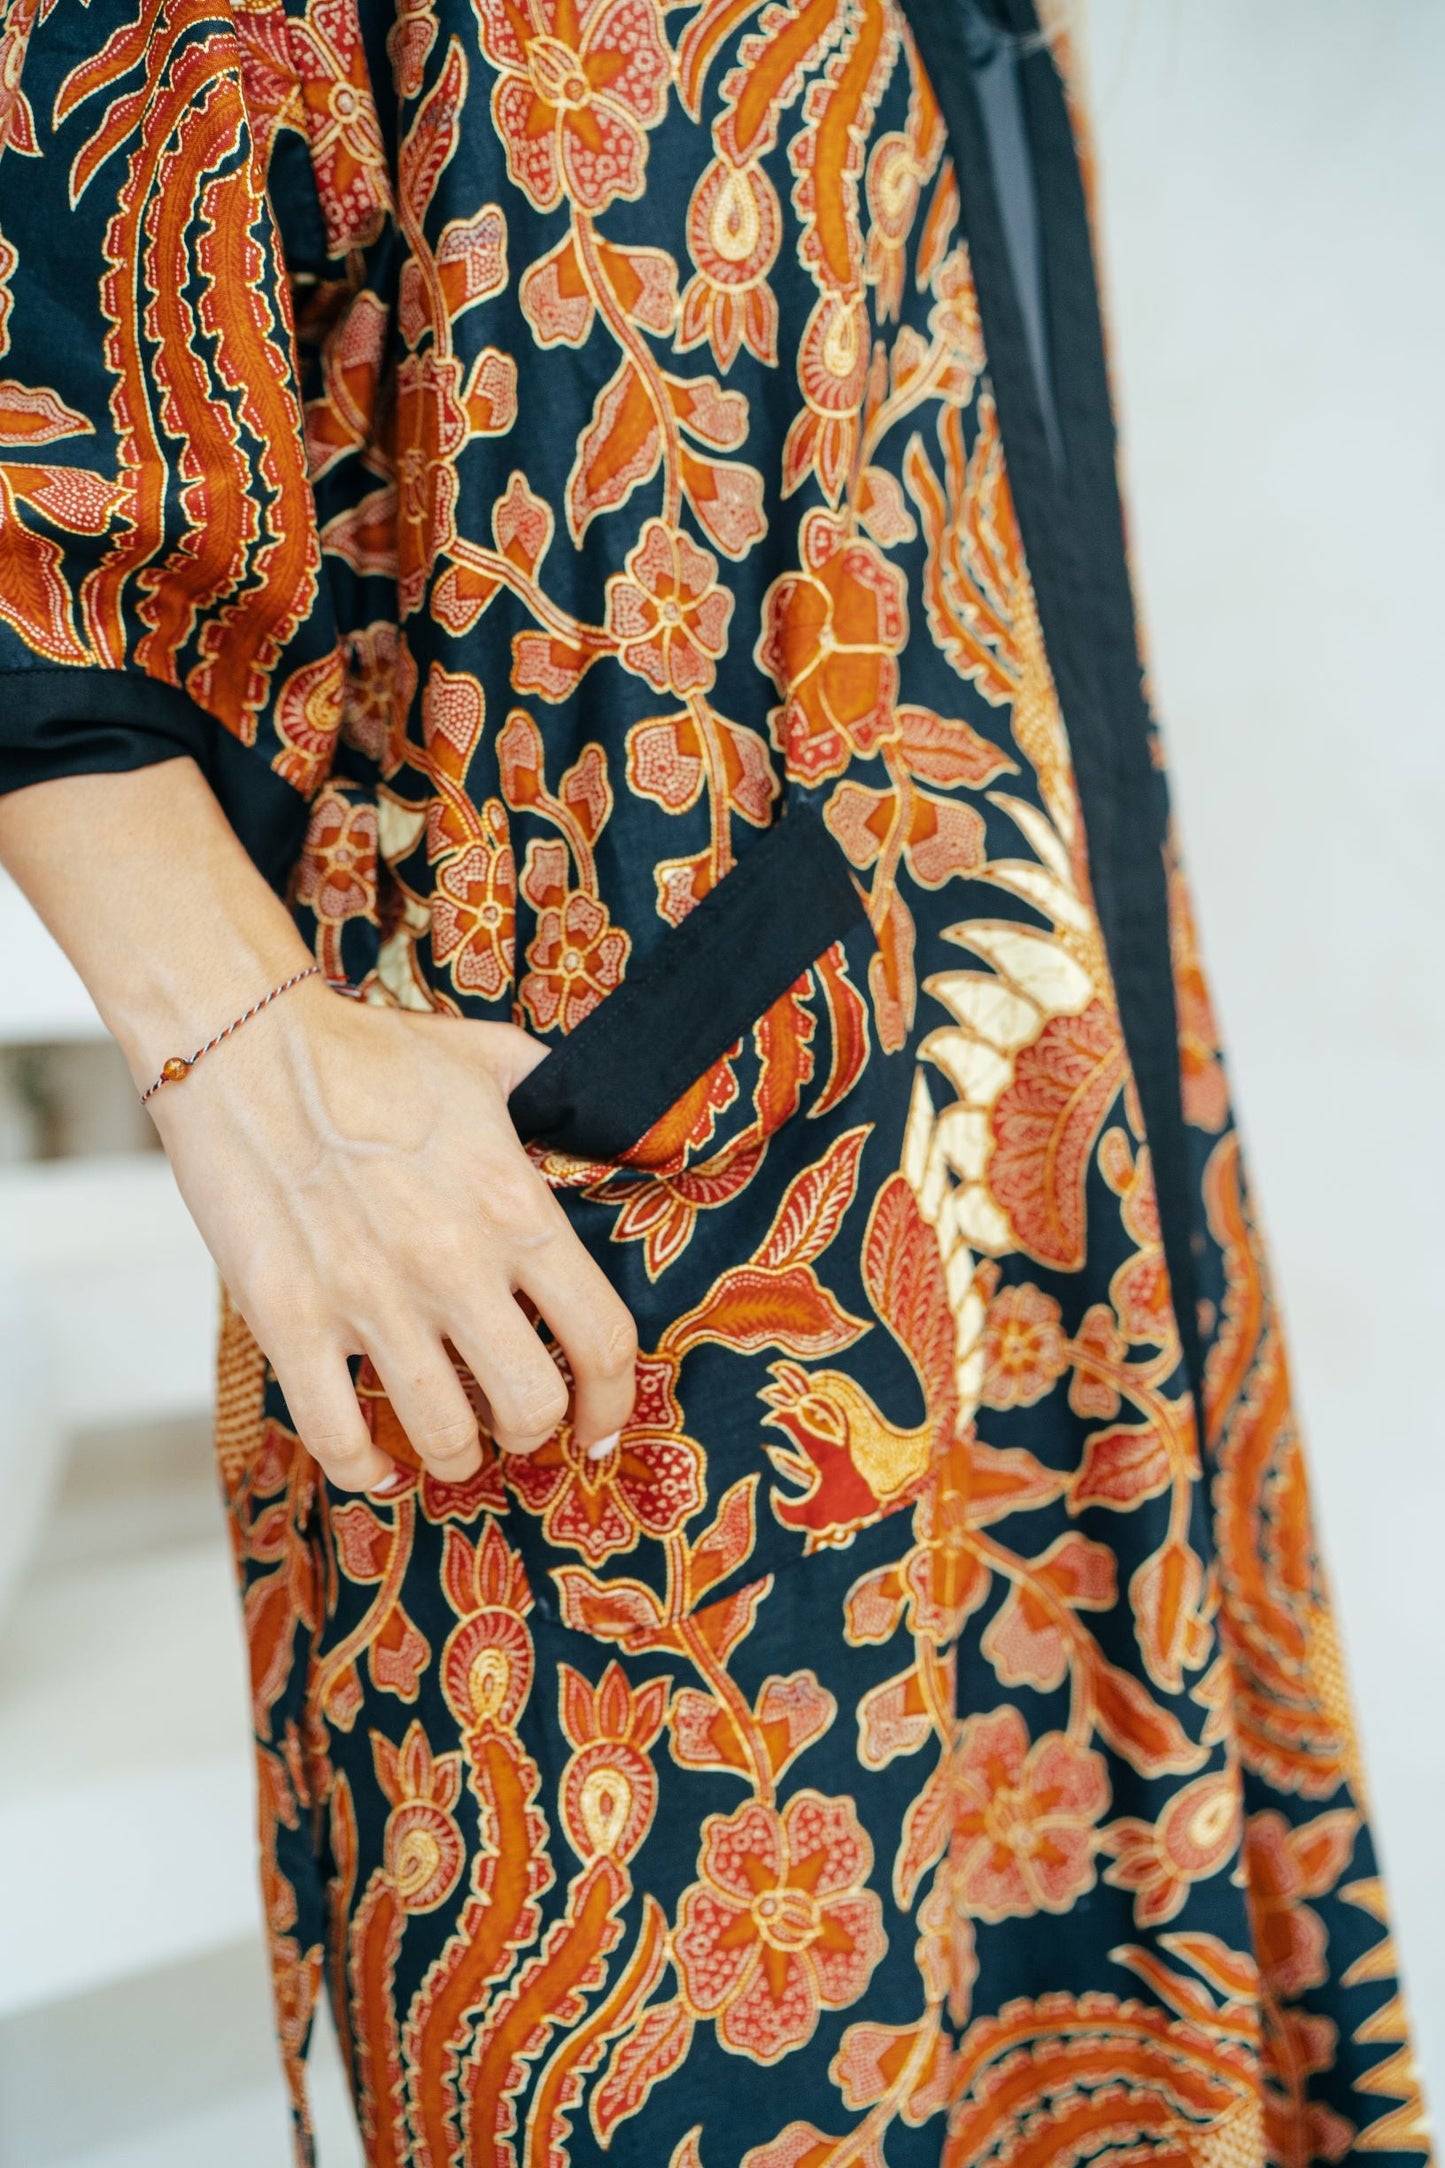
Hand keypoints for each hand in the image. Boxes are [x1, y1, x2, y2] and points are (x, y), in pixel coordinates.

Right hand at [150, 981, 636, 1491]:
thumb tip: (636, 1135)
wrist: (245, 1044)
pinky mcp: (289, 1319)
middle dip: (532, 1431)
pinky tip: (375, 1463)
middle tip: (515, 1424)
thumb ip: (567, 1105)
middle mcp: (452, 1264)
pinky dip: (363, 1469)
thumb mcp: (496, 1061)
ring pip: (443, 1436)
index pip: (600, 1338)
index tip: (601, 1426)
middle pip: (530, 1406)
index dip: (612, 1402)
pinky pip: (337, 1436)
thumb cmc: (372, 1054)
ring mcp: (368, 1298)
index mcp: (513, 1208)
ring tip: (452, 1443)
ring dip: (457, 1458)